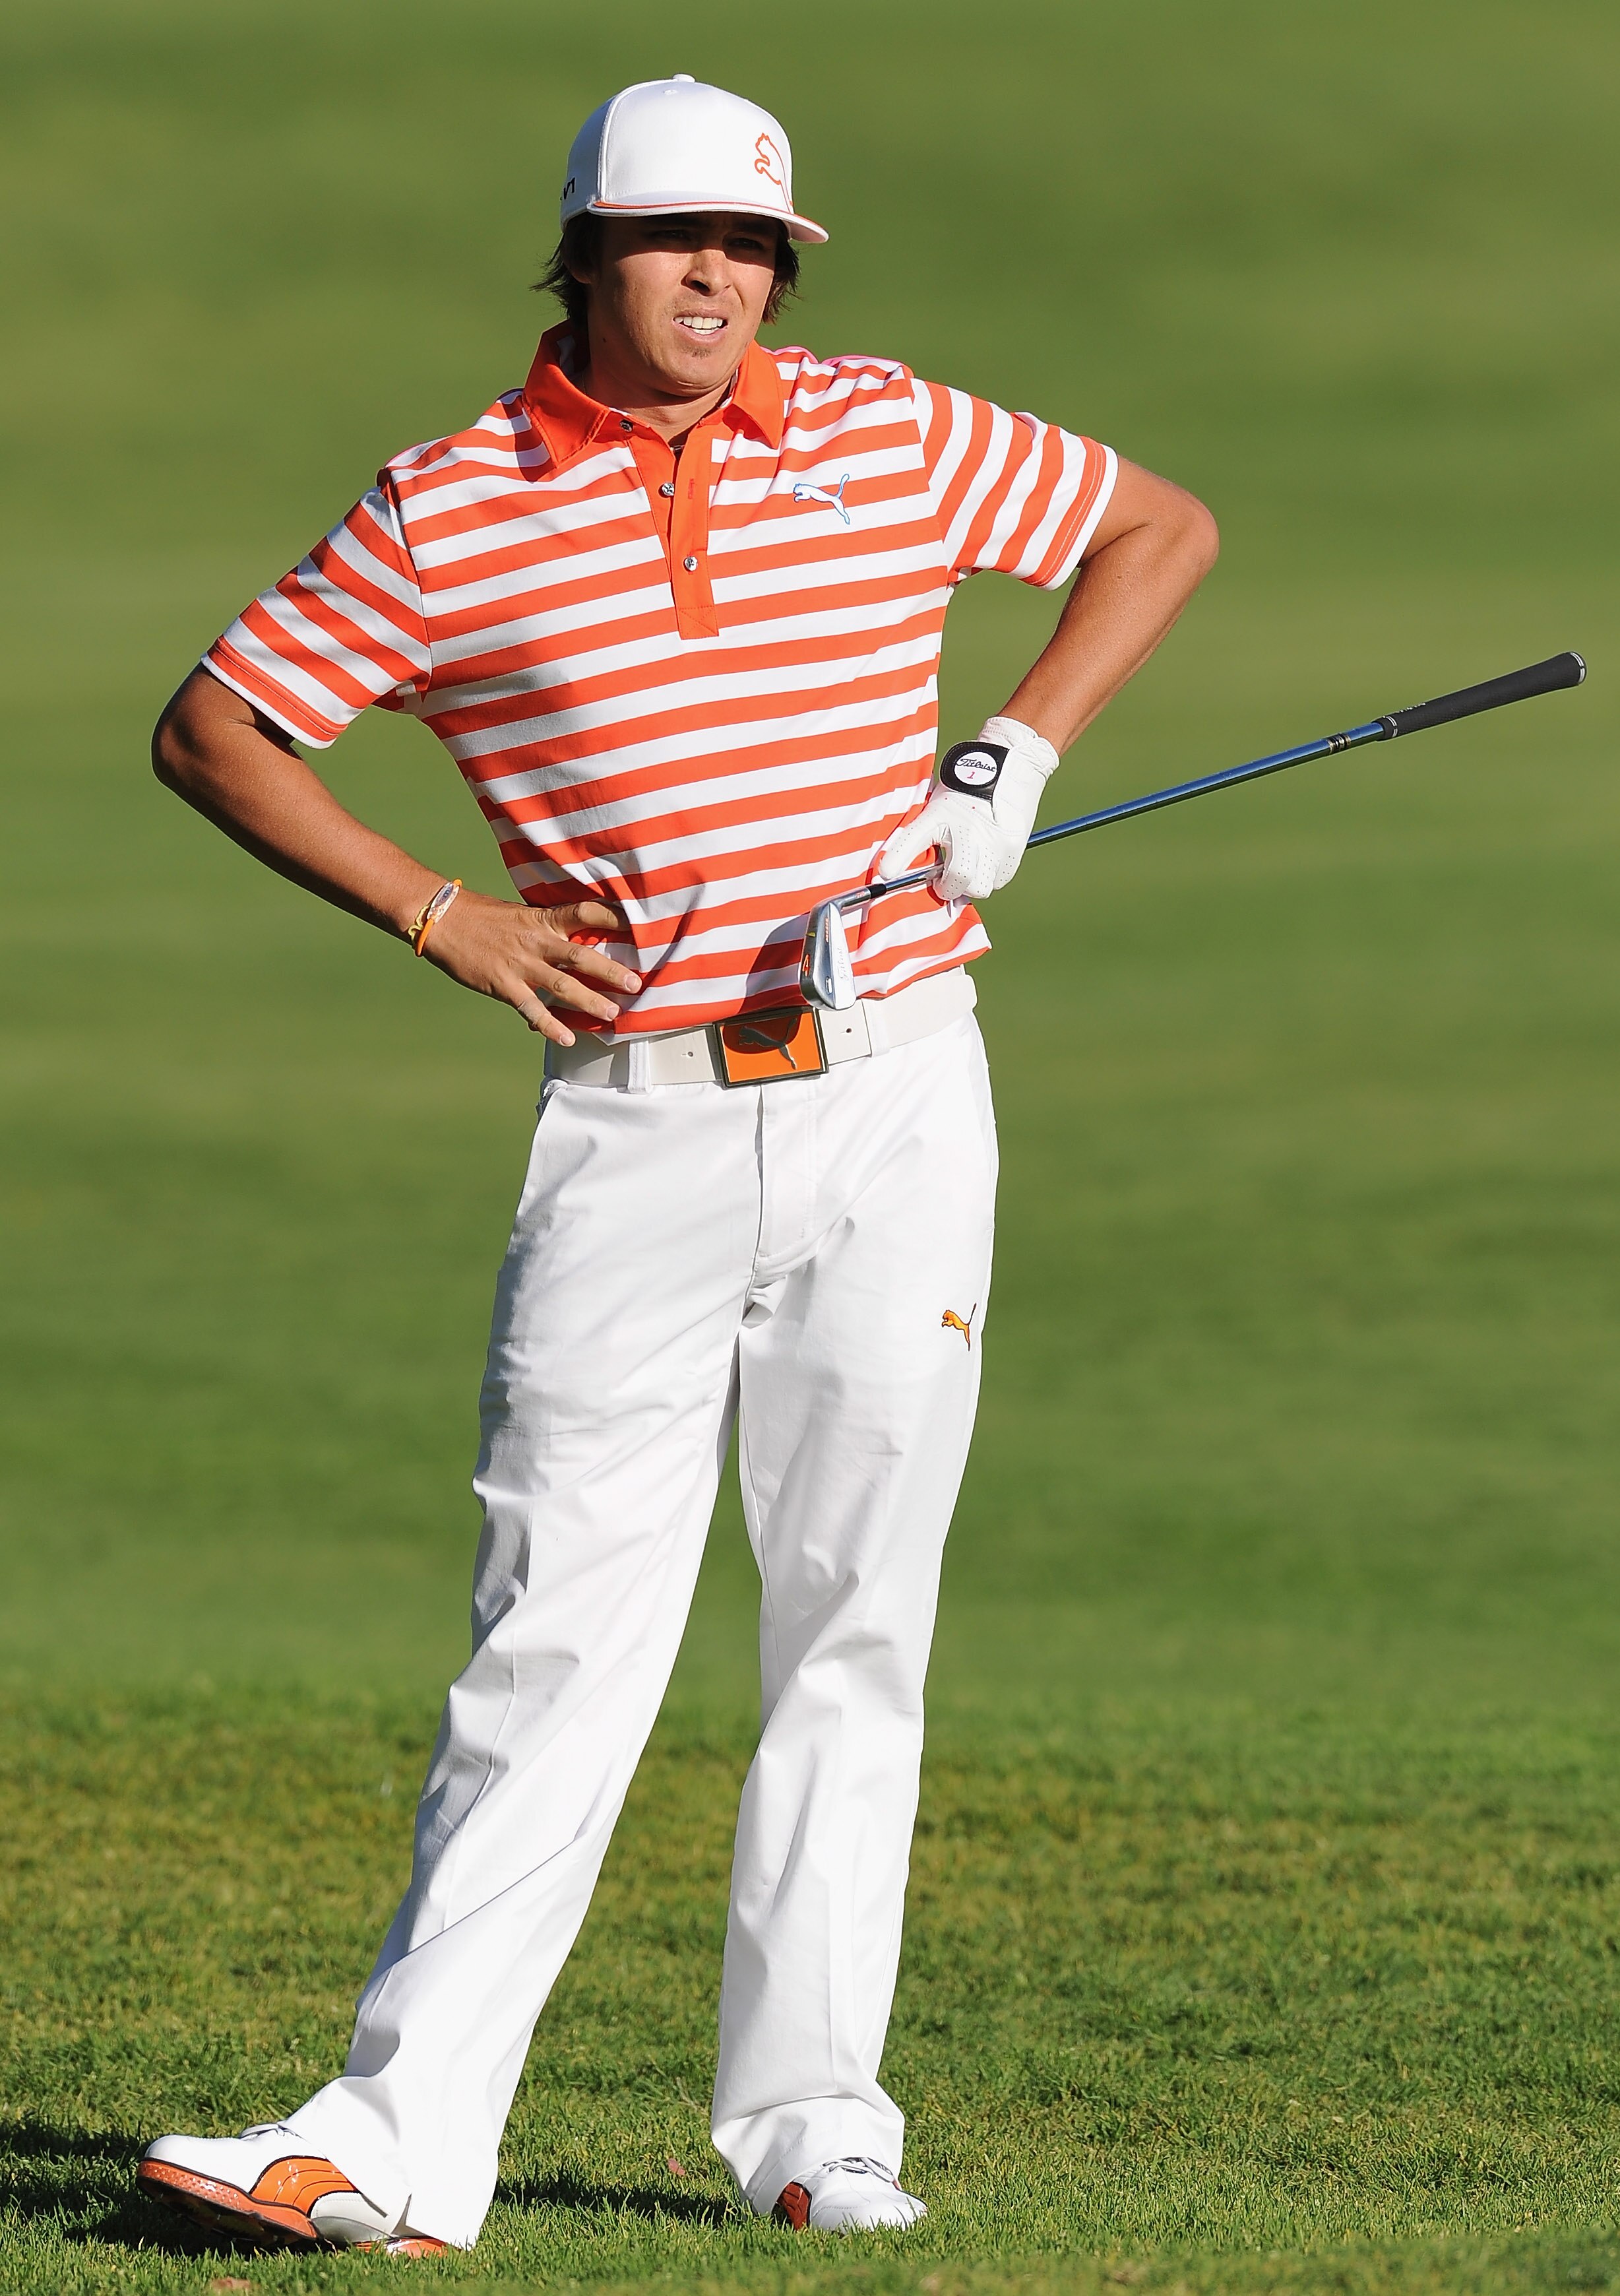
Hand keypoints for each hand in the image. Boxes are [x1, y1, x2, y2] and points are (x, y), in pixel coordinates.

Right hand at [420, 891, 640, 1042]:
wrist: (444, 921)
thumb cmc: (483, 918)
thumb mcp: (521, 916)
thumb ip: (548, 931)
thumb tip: (575, 947)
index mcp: (543, 919)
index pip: (584, 912)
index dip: (611, 917)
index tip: (636, 925)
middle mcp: (536, 941)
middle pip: (581, 955)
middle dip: (610, 970)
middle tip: (635, 984)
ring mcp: (521, 964)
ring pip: (562, 985)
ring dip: (589, 1001)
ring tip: (613, 1015)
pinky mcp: (504, 984)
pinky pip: (532, 1009)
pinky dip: (551, 1026)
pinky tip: (568, 1039)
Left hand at [875, 717, 1058, 900]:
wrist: (1010, 766)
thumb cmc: (965, 790)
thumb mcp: (937, 805)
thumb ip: (920, 834)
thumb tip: (898, 869)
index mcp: (940, 815)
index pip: (913, 838)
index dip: (898, 858)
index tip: (885, 873)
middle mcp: (968, 830)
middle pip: (959, 879)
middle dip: (949, 887)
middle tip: (944, 879)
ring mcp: (995, 841)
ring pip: (981, 887)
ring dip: (972, 884)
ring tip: (968, 866)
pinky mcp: (1014, 848)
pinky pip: (1000, 879)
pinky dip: (991, 876)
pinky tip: (987, 857)